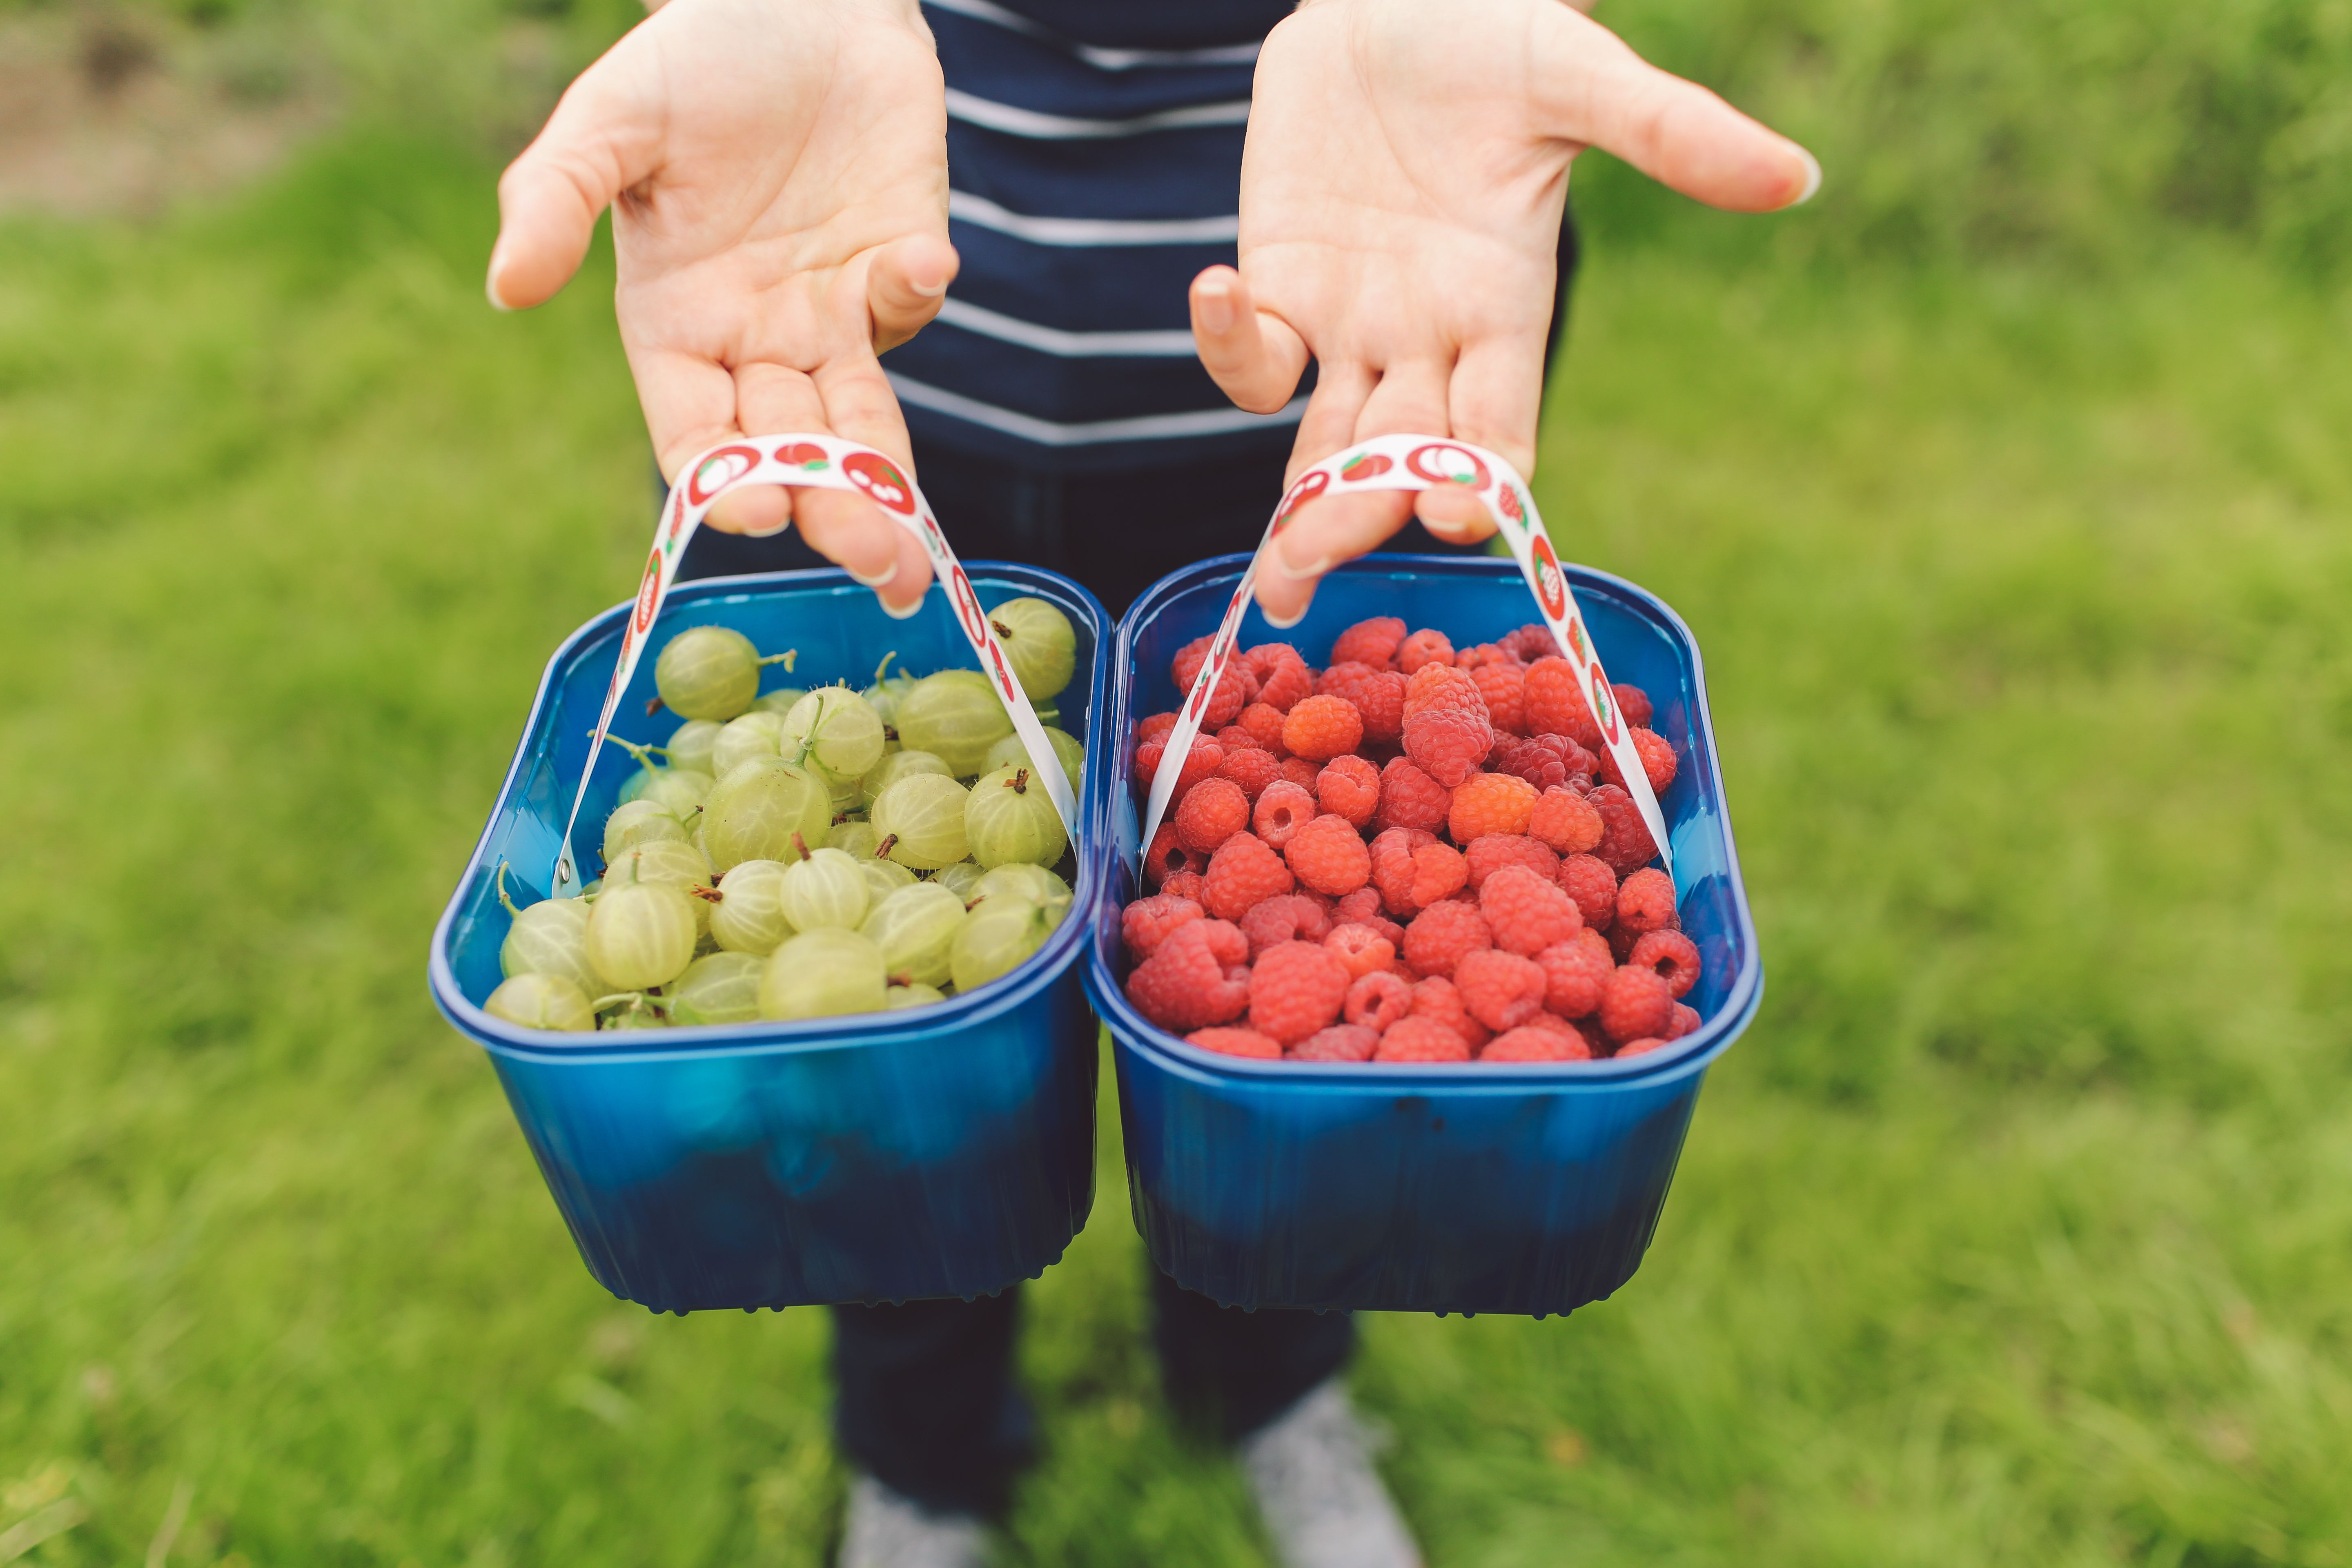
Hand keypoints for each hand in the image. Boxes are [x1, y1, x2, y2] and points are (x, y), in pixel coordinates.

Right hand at [488, 0, 955, 612]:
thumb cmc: (690, 61)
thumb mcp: (609, 120)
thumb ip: (554, 199)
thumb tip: (507, 286)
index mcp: (677, 326)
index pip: (697, 434)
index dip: (723, 481)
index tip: (751, 514)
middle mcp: (756, 339)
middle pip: (792, 450)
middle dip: (829, 508)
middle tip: (869, 561)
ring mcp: (832, 313)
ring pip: (861, 422)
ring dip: (888, 480)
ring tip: (912, 547)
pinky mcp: (897, 266)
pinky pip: (908, 306)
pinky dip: (913, 291)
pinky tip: (915, 260)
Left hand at [1191, 0, 1816, 623]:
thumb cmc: (1493, 30)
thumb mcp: (1577, 76)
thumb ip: (1672, 132)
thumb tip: (1798, 175)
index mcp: (1504, 311)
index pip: (1501, 429)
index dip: (1482, 482)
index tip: (1457, 520)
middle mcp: (1428, 341)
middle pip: (1401, 458)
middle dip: (1364, 515)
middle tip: (1316, 564)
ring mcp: (1352, 326)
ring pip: (1325, 447)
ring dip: (1300, 510)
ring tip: (1279, 574)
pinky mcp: (1280, 288)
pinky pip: (1252, 357)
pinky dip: (1227, 345)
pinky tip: (1216, 295)